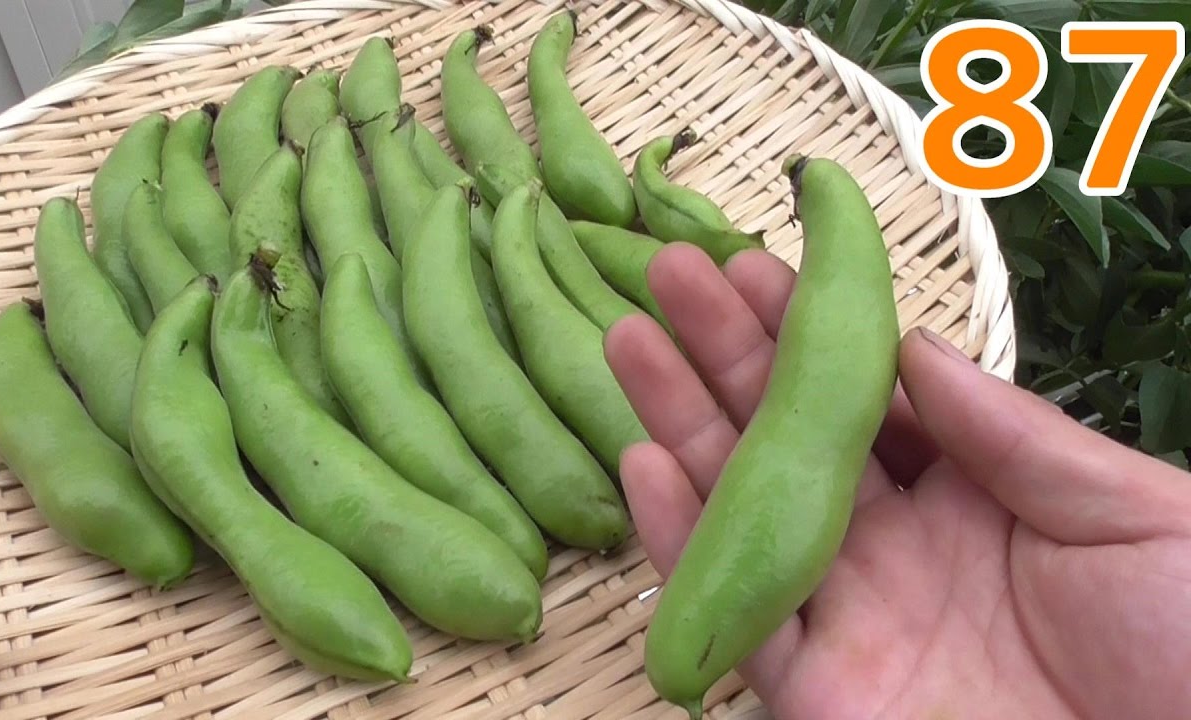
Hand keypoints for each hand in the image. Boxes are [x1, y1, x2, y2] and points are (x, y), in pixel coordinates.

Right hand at [605, 244, 1190, 719]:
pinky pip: (735, 616)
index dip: (810, 326)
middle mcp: (897, 547)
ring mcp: (852, 619)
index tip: (757, 260)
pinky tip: (643, 463)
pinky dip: (680, 544)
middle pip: (789, 434)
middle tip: (670, 270)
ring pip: (742, 508)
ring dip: (680, 420)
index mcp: (975, 495)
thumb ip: (1018, 435)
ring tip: (628, 335)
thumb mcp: (1135, 516)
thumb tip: (916, 348)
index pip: (868, 395)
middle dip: (726, 349)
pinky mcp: (819, 696)